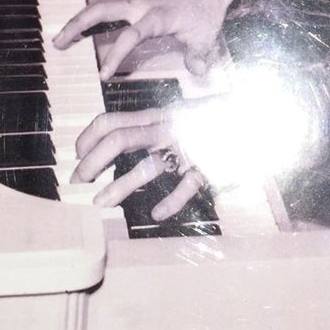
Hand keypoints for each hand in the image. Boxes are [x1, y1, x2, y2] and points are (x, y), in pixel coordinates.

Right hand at [52, 0, 243, 80]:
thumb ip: (198, 56)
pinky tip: (82, 33)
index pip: (132, 35)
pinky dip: (92, 20)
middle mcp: (142, 6)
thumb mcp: (207, 35)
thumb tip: (196, 72)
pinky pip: (109, 10)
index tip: (103, 74)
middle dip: (78, 25)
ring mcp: (137, 3)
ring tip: (60, 41)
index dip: (116, 54)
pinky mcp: (136, 4)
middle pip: (102, 9)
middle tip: (58, 44)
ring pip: (101, 7)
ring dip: (79, 21)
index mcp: (159, 15)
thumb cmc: (206, 8)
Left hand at [70, 99, 217, 221]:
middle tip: (79, 181)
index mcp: (156, 116)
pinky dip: (169, 203)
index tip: (77, 155)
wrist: (252, 117)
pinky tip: (157, 213)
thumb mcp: (175, 116)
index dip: (88, 138)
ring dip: (119, 187)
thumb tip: (113, 142)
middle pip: (119, 140)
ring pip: (147, 166)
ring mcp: (186, 148)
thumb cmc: (209, 121)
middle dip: (92, 162)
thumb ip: (149, 127)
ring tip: (100, 203)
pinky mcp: (207, 167)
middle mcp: (167, 129)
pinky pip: (186, 187)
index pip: (111, 120)